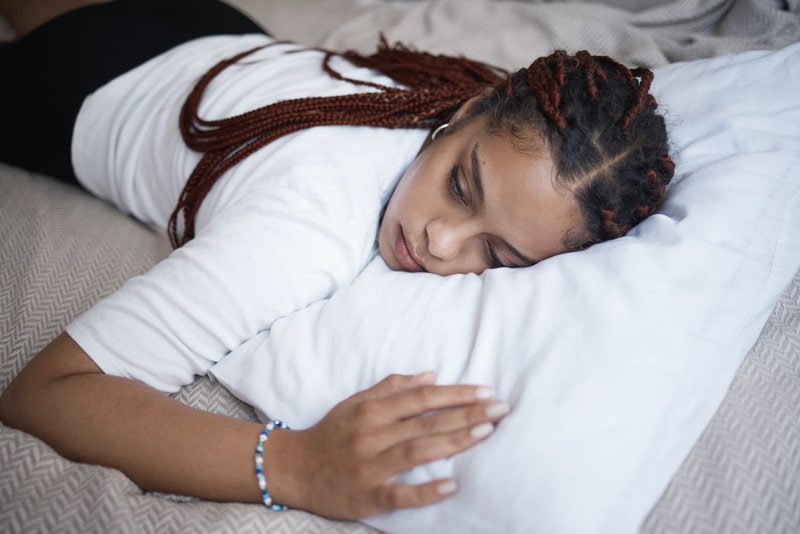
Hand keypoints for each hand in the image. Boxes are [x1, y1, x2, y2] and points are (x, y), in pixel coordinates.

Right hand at [267, 372, 509, 519]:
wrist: (293, 469)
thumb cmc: (330, 433)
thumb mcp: (355, 403)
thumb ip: (391, 388)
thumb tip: (431, 375)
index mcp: (371, 410)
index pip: (422, 397)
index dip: (456, 393)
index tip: (486, 391)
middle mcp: (372, 435)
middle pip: (426, 421)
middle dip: (467, 413)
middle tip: (501, 408)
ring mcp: (370, 466)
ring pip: (418, 450)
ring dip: (455, 440)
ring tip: (487, 432)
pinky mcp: (368, 495)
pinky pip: (400, 494)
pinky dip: (426, 490)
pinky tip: (453, 484)